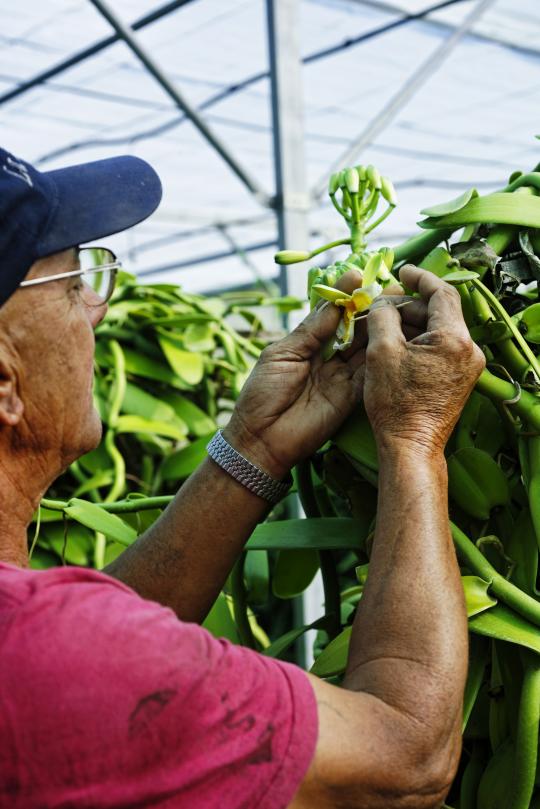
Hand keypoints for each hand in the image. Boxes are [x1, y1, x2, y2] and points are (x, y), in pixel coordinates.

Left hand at [224, 271, 408, 477]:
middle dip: (371, 308)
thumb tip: (335, 303)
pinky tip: (398, 338)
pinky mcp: (352, 397)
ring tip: (398, 305)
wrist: (261, 439)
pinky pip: (371, 374)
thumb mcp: (282, 354)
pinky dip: (384, 357)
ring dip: (382, 328)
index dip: (345, 296)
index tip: (358, 275)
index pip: (332, 314)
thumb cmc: (262, 394)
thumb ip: (311, 330)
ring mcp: (342, 376)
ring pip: (367, 348)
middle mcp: (328, 357)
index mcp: (307, 343)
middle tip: (390, 287)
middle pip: (355, 328)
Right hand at [362, 265, 484, 454]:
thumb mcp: (381, 351)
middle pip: (440, 312)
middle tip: (381, 306)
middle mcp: (469, 350)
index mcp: (455, 339)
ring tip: (384, 327)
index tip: (402, 272)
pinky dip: (419, 341)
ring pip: (439, 330)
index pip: (442, 293)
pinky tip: (396, 346)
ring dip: (412, 323)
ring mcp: (467, 366)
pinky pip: (441, 348)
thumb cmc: (396, 403)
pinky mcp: (460, 379)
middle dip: (409, 305)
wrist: (410, 446)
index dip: (420, 278)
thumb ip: (383, 316)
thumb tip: (384, 302)